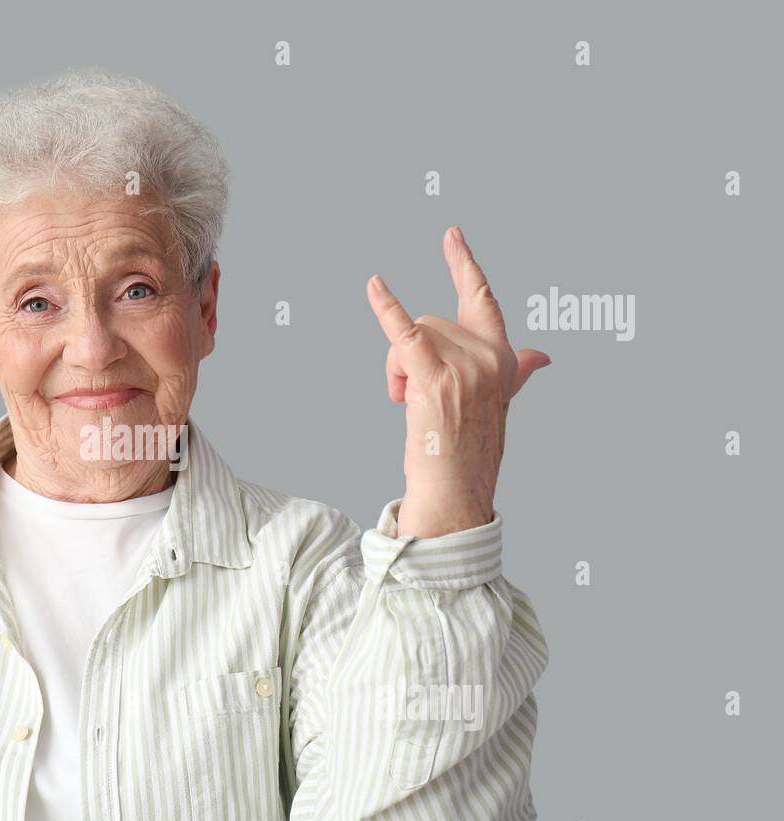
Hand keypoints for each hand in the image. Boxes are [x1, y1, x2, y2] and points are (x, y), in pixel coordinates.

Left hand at [366, 226, 549, 538]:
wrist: (457, 491)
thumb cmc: (469, 451)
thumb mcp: (495, 402)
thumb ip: (515, 371)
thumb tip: (541, 355)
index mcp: (503, 357)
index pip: (482, 300)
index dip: (465, 265)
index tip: (452, 234)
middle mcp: (489, 357)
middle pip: (431, 322)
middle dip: (409, 355)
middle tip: (410, 397)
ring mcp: (465, 366)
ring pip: (412, 335)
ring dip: (397, 368)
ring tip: (407, 403)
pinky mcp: (436, 378)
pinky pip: (405, 333)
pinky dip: (386, 310)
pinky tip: (374, 285)